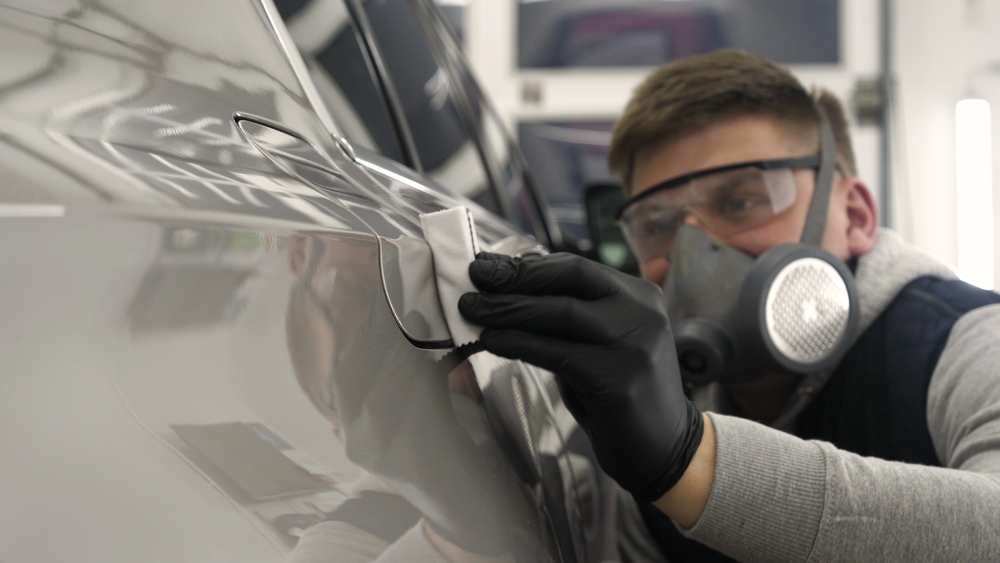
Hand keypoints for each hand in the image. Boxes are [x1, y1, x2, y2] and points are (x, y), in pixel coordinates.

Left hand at [458, 252, 703, 501]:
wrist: (664, 449)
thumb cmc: (618, 393)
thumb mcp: (598, 343)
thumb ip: (567, 316)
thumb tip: (507, 289)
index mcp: (639, 296)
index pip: (576, 267)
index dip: (527, 265)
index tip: (487, 265)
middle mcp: (642, 313)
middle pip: (567, 281)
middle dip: (514, 279)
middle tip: (472, 279)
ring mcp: (635, 345)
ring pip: (559, 314)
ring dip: (508, 309)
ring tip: (472, 309)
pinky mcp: (620, 380)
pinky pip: (557, 354)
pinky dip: (518, 344)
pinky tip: (492, 341)